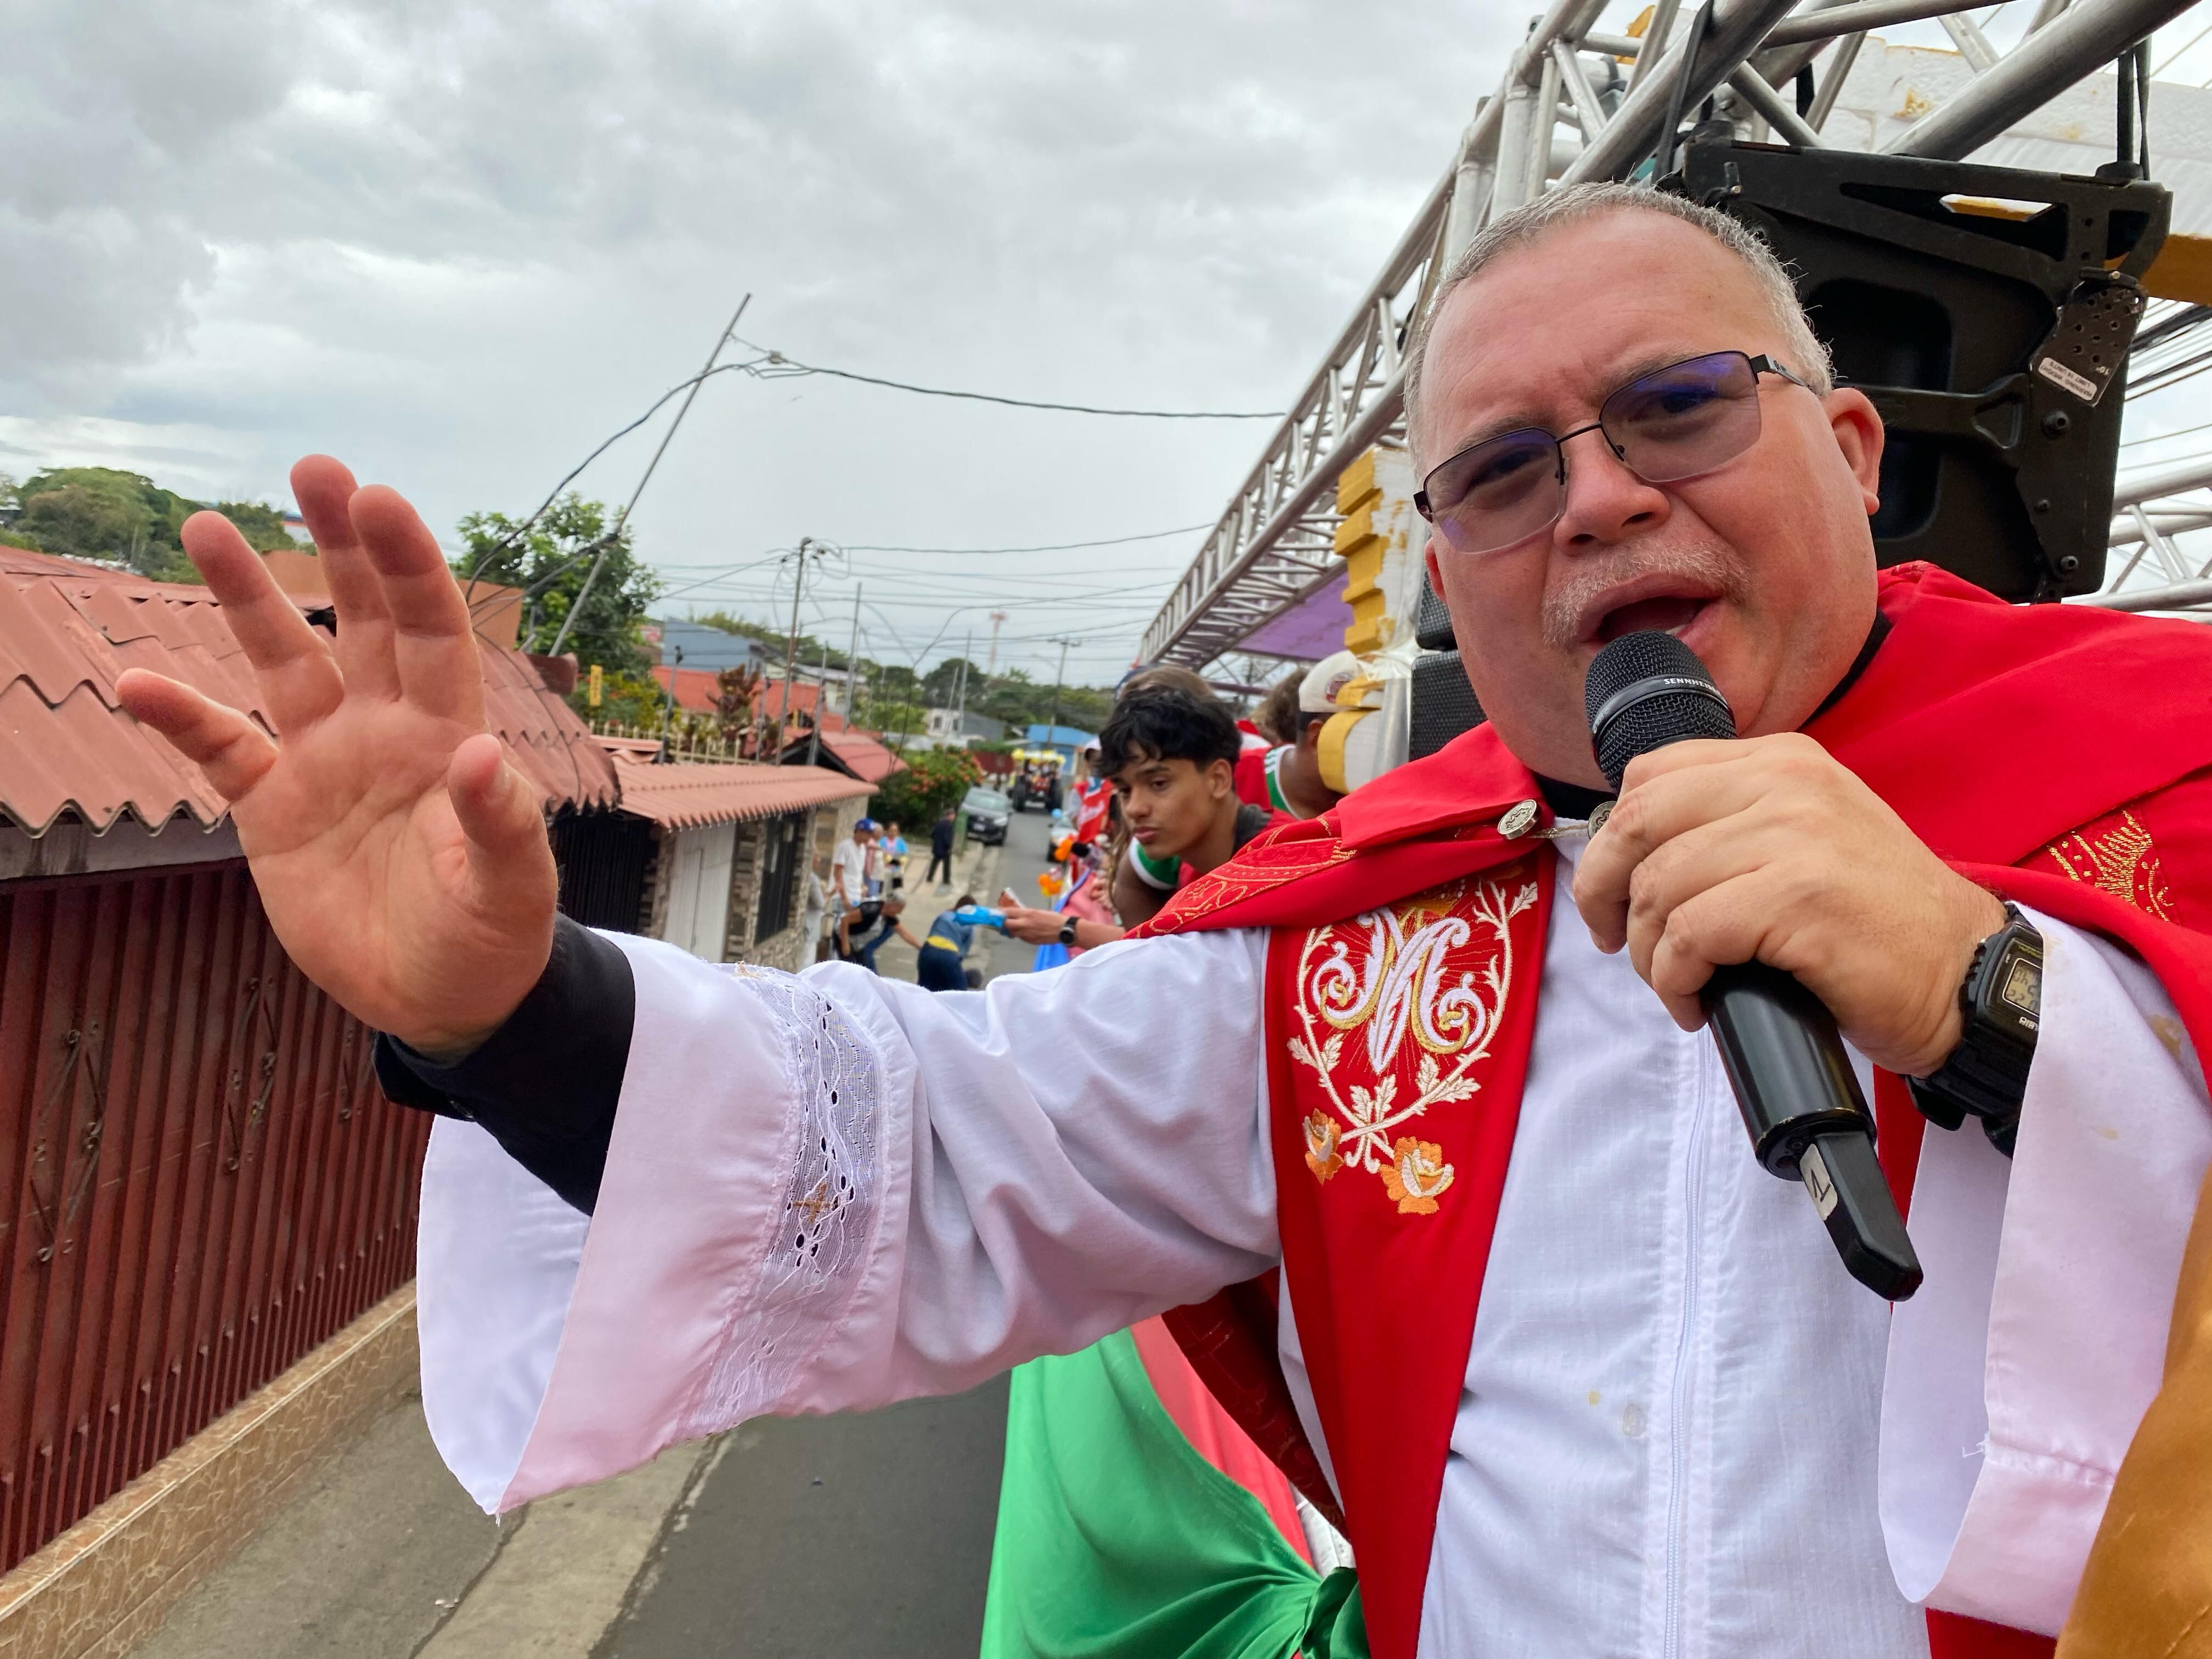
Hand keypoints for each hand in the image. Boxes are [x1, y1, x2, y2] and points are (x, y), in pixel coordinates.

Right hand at [115, 457, 557, 1054]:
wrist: (443, 999)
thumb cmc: (494, 938)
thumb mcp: (512, 889)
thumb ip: (501, 824)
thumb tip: (484, 755)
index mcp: (447, 735)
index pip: (431, 631)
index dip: (407, 566)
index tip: (380, 499)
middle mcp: (384, 729)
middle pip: (360, 618)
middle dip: (340, 544)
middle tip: (314, 467)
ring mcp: (324, 762)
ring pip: (281, 660)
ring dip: (246, 597)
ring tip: (205, 524)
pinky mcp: (274, 810)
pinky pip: (220, 750)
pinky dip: (180, 718)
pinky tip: (136, 684)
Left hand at [999, 904, 1065, 944]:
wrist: (1063, 929)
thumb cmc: (1053, 918)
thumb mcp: (1038, 912)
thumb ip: (1025, 914)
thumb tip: (1016, 915)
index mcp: (1026, 913)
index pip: (1008, 912)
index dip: (999, 912)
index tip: (995, 912)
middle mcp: (1024, 923)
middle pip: (1005, 924)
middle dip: (1001, 923)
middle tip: (1001, 922)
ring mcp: (1026, 933)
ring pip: (1012, 932)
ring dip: (1010, 930)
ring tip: (1013, 927)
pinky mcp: (1030, 941)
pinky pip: (1020, 937)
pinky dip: (1020, 934)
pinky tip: (1026, 932)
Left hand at [1571, 733, 2005, 1077]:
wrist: (1966, 974)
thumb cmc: (1873, 923)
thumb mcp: (1803, 840)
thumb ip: (1731, 824)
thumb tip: (1629, 857)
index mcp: (1781, 761)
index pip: (1651, 776)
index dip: (1611, 841)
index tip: (1611, 891)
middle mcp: (1787, 783)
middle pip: (1639, 823)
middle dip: (1603, 891)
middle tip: (1614, 943)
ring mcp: (1796, 837)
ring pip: (1659, 886)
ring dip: (1649, 952)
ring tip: (1676, 984)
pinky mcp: (1801, 898)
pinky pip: (1691, 935)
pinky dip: (1675, 979)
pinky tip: (1695, 1003)